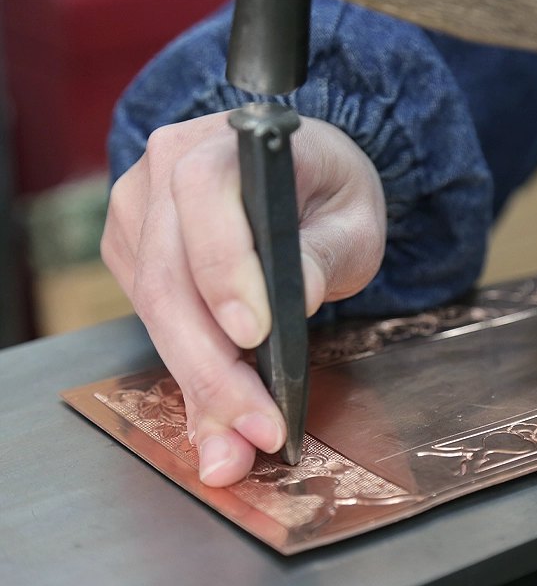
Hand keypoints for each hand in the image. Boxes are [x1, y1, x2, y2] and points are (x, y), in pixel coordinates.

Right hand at [102, 112, 385, 486]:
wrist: (296, 177)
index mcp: (229, 142)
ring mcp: (140, 211)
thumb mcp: (354, 219)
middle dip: (211, 364)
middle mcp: (166, 170)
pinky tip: (215, 409)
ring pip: (153, 306)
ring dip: (196, 381)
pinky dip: (184, 369)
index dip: (223, 267)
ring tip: (234, 443)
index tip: (255, 336)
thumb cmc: (328, 191)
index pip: (205, 193)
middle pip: (168, 272)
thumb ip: (325, 253)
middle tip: (256, 427)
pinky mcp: (132, 251)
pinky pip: (151, 318)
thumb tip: (292, 304)